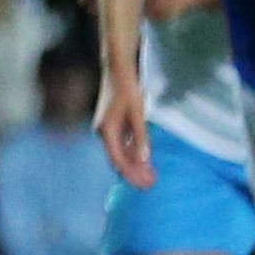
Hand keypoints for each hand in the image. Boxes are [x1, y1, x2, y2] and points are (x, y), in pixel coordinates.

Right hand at [96, 66, 152, 188]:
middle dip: (133, 173)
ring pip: (121, 153)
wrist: (118, 70)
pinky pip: (123, 144)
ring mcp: (109, 130)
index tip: (144, 183)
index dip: (131, 173)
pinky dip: (133, 153)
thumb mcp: (137, 113)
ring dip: (134, 165)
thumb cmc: (127, 89)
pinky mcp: (115, 125)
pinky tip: (143, 160)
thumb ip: (141, 136)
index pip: (118, 160)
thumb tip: (144, 159)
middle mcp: (105, 133)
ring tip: (149, 176)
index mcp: (107, 132)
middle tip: (149, 185)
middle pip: (118, 159)